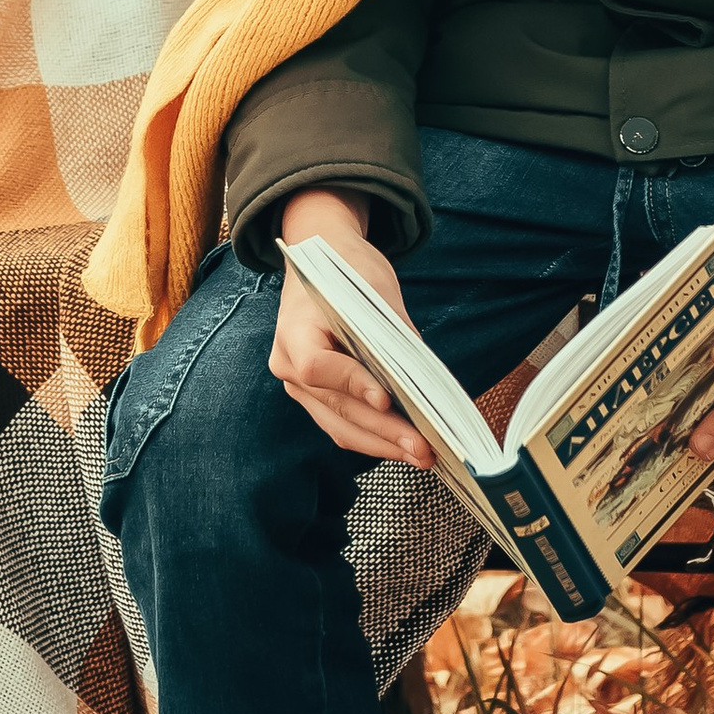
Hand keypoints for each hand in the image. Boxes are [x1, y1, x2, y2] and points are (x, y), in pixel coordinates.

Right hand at [272, 189, 434, 465]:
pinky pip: (342, 424)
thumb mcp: (374, 290)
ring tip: (421, 455)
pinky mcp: (316, 397)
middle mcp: (288, 363)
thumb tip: (425, 386)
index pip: (318, 367)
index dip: (352, 384)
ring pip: (339, 426)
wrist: (320, 257)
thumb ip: (393, 336)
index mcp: (294, 330)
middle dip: (384, 431)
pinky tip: (404, 444)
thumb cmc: (346, 269)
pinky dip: (374, 436)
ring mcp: (298, 386)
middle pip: (336, 407)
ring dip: (383, 444)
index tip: (386, 399)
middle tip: (423, 448)